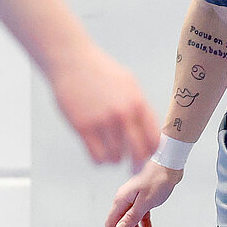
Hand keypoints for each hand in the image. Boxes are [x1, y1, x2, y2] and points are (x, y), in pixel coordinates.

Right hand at [48, 47, 160, 165]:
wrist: (72, 61)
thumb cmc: (101, 72)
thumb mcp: (129, 84)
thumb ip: (140, 108)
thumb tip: (151, 133)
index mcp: (138, 103)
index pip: (154, 139)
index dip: (153, 151)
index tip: (147, 154)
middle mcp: (122, 114)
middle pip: (139, 154)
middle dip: (137, 163)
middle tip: (132, 165)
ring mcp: (102, 122)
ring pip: (116, 158)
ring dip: (114, 158)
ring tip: (110, 150)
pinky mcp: (83, 128)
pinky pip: (97, 157)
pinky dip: (99, 159)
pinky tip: (98, 150)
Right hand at [105, 161, 182, 226]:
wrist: (170, 164)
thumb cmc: (158, 180)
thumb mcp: (145, 202)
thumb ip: (132, 217)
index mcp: (121, 200)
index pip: (111, 224)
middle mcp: (124, 200)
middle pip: (122, 224)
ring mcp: (133, 199)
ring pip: (130, 221)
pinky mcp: (142, 198)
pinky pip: (139, 215)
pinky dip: (143, 224)